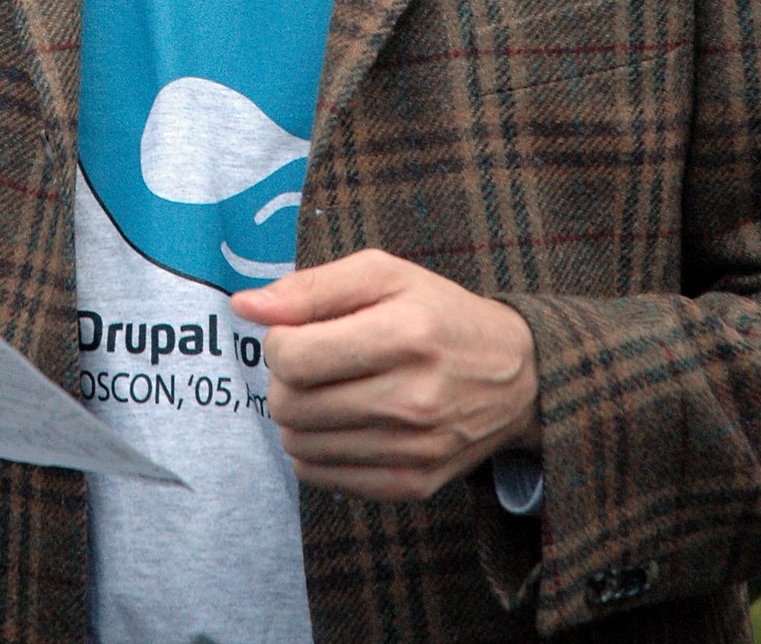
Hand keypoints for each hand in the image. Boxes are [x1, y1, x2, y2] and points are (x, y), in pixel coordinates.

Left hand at [232, 249, 538, 502]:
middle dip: (284, 379)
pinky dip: (316, 449)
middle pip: (290, 405)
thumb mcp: (383, 274)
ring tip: (327, 389)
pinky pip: (322, 478)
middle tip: (310, 361)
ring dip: (297, 415)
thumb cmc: (438, 313)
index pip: (294, 357)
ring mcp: (413, 450)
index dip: (279, 341)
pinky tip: (341, 421)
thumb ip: (310, 287)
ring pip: (299, 446)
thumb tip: (245, 306)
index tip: (297, 331)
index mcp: (406, 335)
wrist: (515, 377)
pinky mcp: (412, 485)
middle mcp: (413, 400)